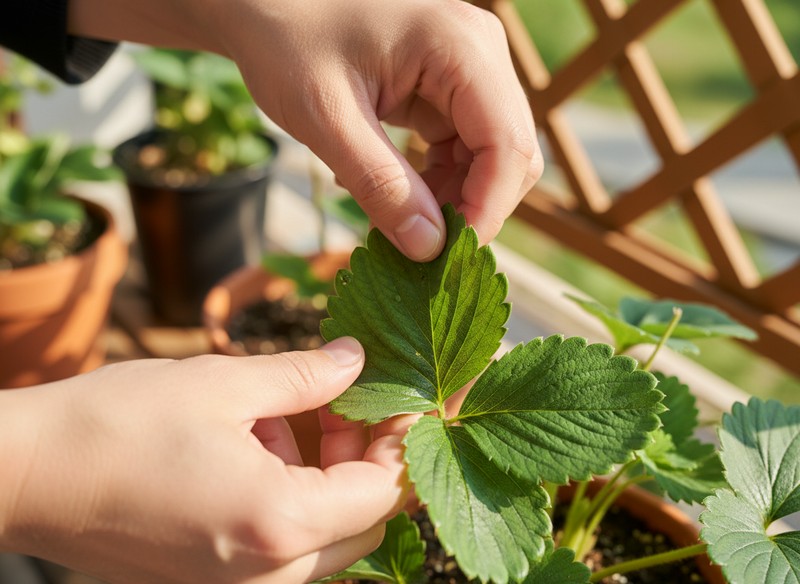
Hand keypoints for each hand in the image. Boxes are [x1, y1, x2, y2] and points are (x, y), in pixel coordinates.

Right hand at [0, 337, 408, 583]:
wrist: (26, 476)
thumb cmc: (116, 426)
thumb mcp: (222, 384)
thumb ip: (305, 376)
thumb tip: (355, 360)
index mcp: (278, 524)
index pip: (384, 491)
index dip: (404, 438)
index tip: (405, 395)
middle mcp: (268, 576)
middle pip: (366, 523)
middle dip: (371, 458)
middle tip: (353, 400)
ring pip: (329, 538)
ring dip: (332, 477)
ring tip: (300, 415)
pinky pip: (286, 548)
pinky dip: (296, 498)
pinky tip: (266, 444)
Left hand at [68, 0, 541, 260]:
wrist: (265, 3)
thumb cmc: (286, 42)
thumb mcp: (326, 119)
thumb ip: (380, 186)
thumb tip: (428, 250)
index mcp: (461, 48)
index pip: (507, 145)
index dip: (485, 211)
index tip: (444, 260)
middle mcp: (481, 54)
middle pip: (511, 154)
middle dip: (473, 209)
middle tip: (421, 250)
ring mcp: (470, 69)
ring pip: (492, 158)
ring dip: (455, 201)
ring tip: (402, 225)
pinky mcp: (451, 87)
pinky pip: (467, 149)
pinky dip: (441, 183)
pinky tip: (401, 197)